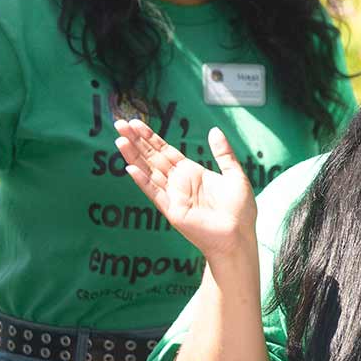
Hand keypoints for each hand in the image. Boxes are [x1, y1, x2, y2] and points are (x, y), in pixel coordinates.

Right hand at [115, 119, 258, 261]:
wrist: (239, 237)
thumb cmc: (240, 211)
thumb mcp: (234, 175)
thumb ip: (223, 153)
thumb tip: (214, 131)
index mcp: (192, 173)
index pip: (166, 150)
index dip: (151, 137)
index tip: (136, 123)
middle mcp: (179, 182)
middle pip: (153, 157)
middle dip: (136, 141)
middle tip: (120, 124)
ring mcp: (173, 196)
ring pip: (149, 171)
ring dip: (134, 156)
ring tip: (120, 140)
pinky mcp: (172, 210)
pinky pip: (155, 193)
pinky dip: (143, 181)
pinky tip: (130, 168)